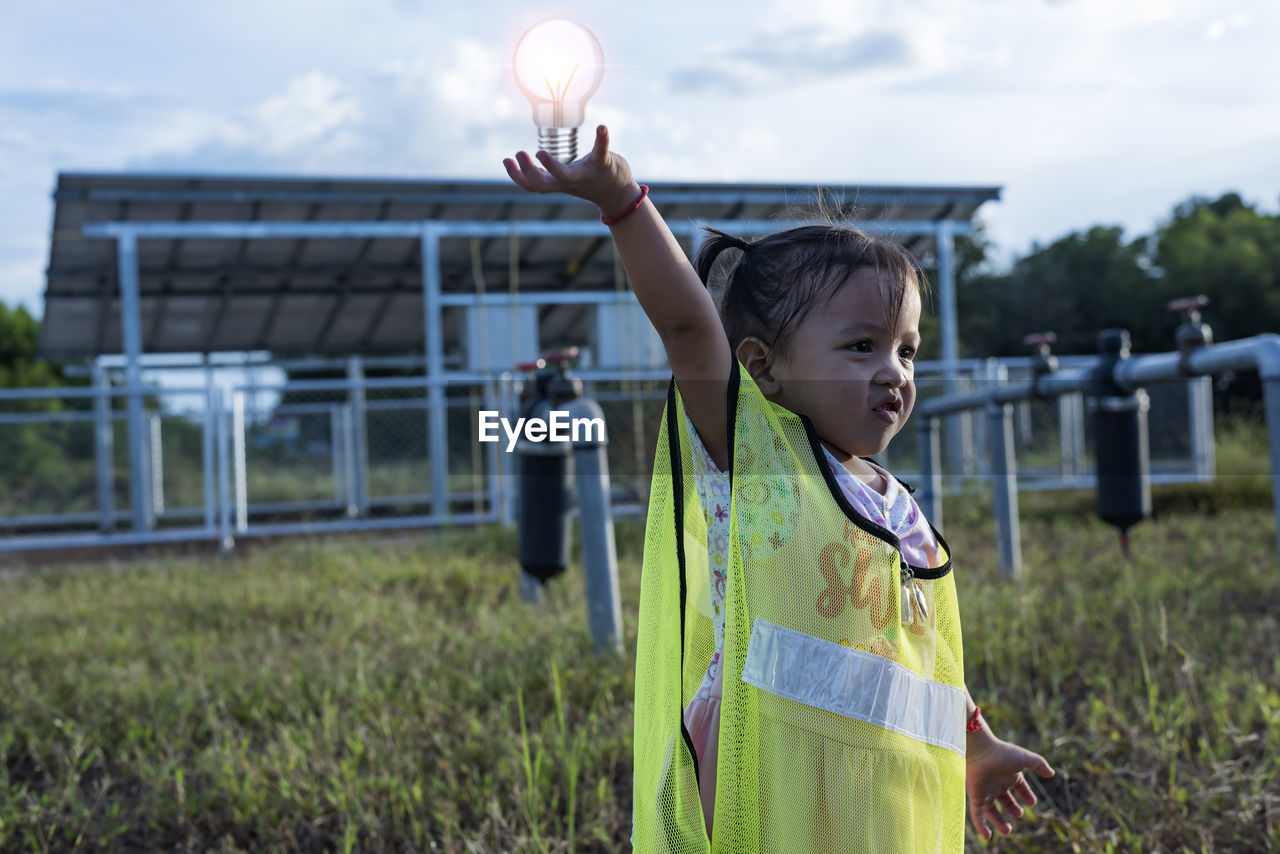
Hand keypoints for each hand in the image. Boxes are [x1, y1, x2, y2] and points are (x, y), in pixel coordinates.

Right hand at [502, 124, 636, 216]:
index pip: (532, 185)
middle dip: (529, 172)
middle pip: (543, 185)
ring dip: (552, 167)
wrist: (617, 192)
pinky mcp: (604, 165)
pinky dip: (602, 139)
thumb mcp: (562, 178)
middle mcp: (570, 182)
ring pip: (567, 176)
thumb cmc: (586, 180)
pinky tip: (602, 127)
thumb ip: (545, 173)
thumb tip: (519, 161)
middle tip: (519, 153)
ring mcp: (587, 175)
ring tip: (540, 152)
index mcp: (558, 183)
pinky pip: (602, 152)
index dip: (517, 176)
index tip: (506, 160)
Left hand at [964, 732, 1054, 841]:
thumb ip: (1039, 764)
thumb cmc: (1001, 752)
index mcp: (1008, 774)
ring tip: (1008, 831)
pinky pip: (977, 815)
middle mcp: (996, 783)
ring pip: (991, 810)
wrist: (980, 750)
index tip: (1033, 802)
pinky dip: (981, 826)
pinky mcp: (975, 796)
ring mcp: (985, 791)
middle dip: (1012, 808)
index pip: (1018, 787)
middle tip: (1020, 815)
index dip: (1025, 794)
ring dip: (999, 821)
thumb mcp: (1025, 758)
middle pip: (1004, 799)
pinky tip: (987, 836)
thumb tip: (1052, 773)